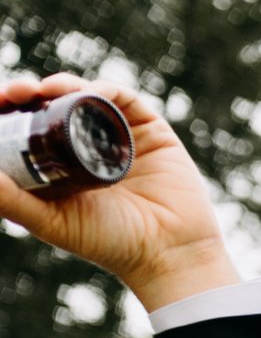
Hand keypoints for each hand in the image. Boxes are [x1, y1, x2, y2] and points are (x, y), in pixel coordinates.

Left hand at [0, 73, 240, 311]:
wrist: (167, 251)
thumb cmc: (108, 243)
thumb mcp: (49, 221)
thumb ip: (10, 200)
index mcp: (61, 165)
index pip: (29, 127)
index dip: (11, 110)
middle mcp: (87, 146)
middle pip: (53, 106)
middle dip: (31, 92)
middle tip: (18, 92)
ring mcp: (118, 136)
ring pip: (85, 97)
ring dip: (64, 85)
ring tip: (49, 89)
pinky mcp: (149, 130)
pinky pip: (124, 99)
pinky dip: (103, 89)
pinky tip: (88, 93)